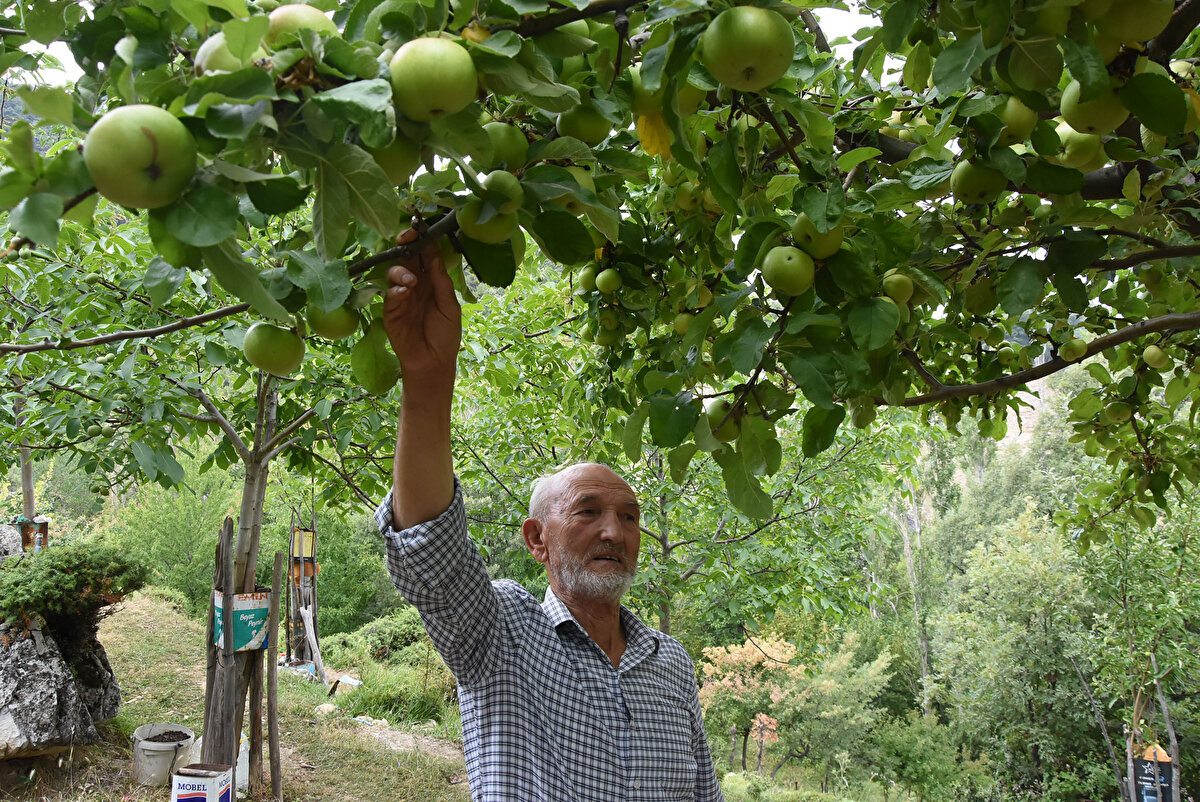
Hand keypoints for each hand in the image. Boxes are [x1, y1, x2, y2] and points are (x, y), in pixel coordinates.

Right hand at [381, 228, 461, 386]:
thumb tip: (435, 254)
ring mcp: (401, 296)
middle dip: (405, 244)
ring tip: (411, 280)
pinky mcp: (390, 310)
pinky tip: (404, 292)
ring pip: (394, 271)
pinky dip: (395, 289)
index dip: (423, 240)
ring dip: (401, 270)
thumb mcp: (450, 306)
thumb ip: (441, 281)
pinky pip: (389, 293)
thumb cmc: (445, 335)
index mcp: (432, 280)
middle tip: (406, 237)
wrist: (434, 362)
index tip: (421, 227)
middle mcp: (415, 284)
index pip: (425, 255)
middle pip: (406, 257)